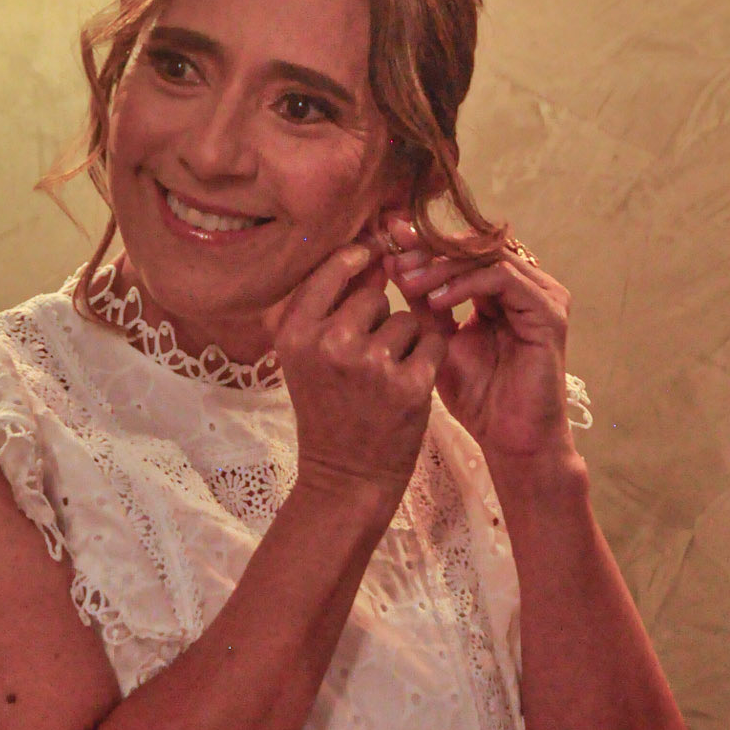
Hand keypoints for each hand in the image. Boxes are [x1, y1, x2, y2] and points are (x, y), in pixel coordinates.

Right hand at [274, 240, 447, 507]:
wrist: (345, 476)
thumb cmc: (328, 410)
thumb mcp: (310, 357)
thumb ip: (332, 305)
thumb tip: (370, 252)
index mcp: (295, 334)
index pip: (331, 270)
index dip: (354, 260)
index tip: (368, 260)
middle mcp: (330, 344)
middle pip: (375, 297)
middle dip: (380, 318)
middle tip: (367, 360)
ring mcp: (371, 365)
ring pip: (407, 320)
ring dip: (406, 342)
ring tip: (386, 377)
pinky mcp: (410, 385)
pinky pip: (434, 343)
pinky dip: (428, 360)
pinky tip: (410, 385)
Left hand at [380, 216, 579, 473]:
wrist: (511, 440)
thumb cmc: (479, 397)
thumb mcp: (437, 341)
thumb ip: (421, 302)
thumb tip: (391, 264)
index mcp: (503, 289)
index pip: (463, 250)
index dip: (424, 242)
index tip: (385, 240)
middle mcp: (527, 285)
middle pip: (475, 245)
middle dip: (429, 248)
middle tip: (393, 253)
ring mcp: (542, 295)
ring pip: (487, 256)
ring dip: (442, 266)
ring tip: (408, 282)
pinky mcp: (549, 311)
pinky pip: (503, 279)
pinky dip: (465, 284)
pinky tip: (436, 300)